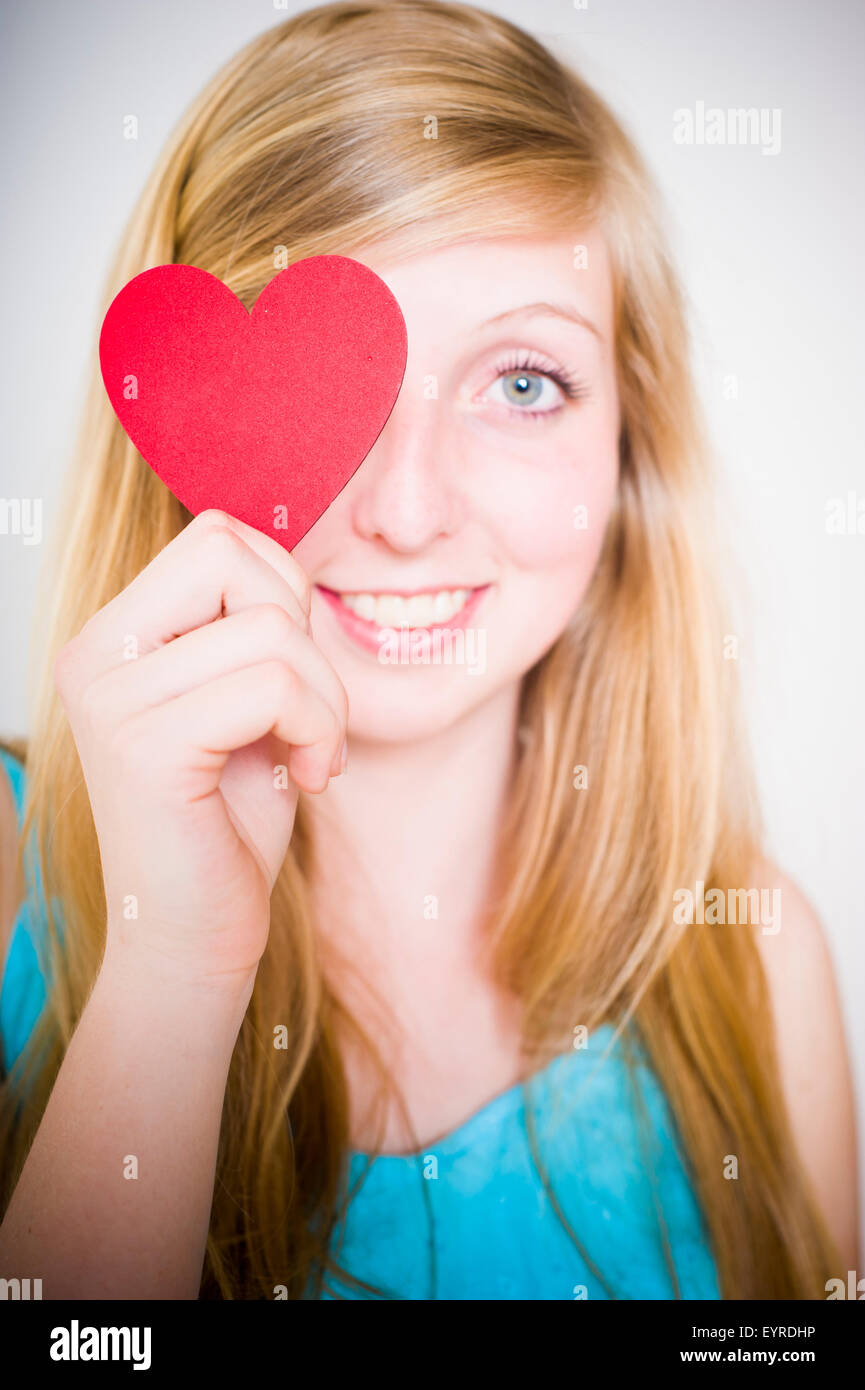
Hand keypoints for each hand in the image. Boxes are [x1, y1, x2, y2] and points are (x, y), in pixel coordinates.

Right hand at [53, 509, 346, 985]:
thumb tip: (289, 553)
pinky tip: (308, 779)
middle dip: (304, 633)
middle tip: (312, 715)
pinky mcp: (143, 747)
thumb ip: (252, 626)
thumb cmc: (229, 822)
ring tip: (313, 755)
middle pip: (229, 553)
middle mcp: (94, 655)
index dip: (284, 592)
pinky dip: (317, 729)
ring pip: (269, 630)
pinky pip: (271, 687)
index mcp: (113, 637)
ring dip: (326, 699)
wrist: (195, 936)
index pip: (216, 538)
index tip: (296, 677)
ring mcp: (110, 698)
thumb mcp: (246, 700)